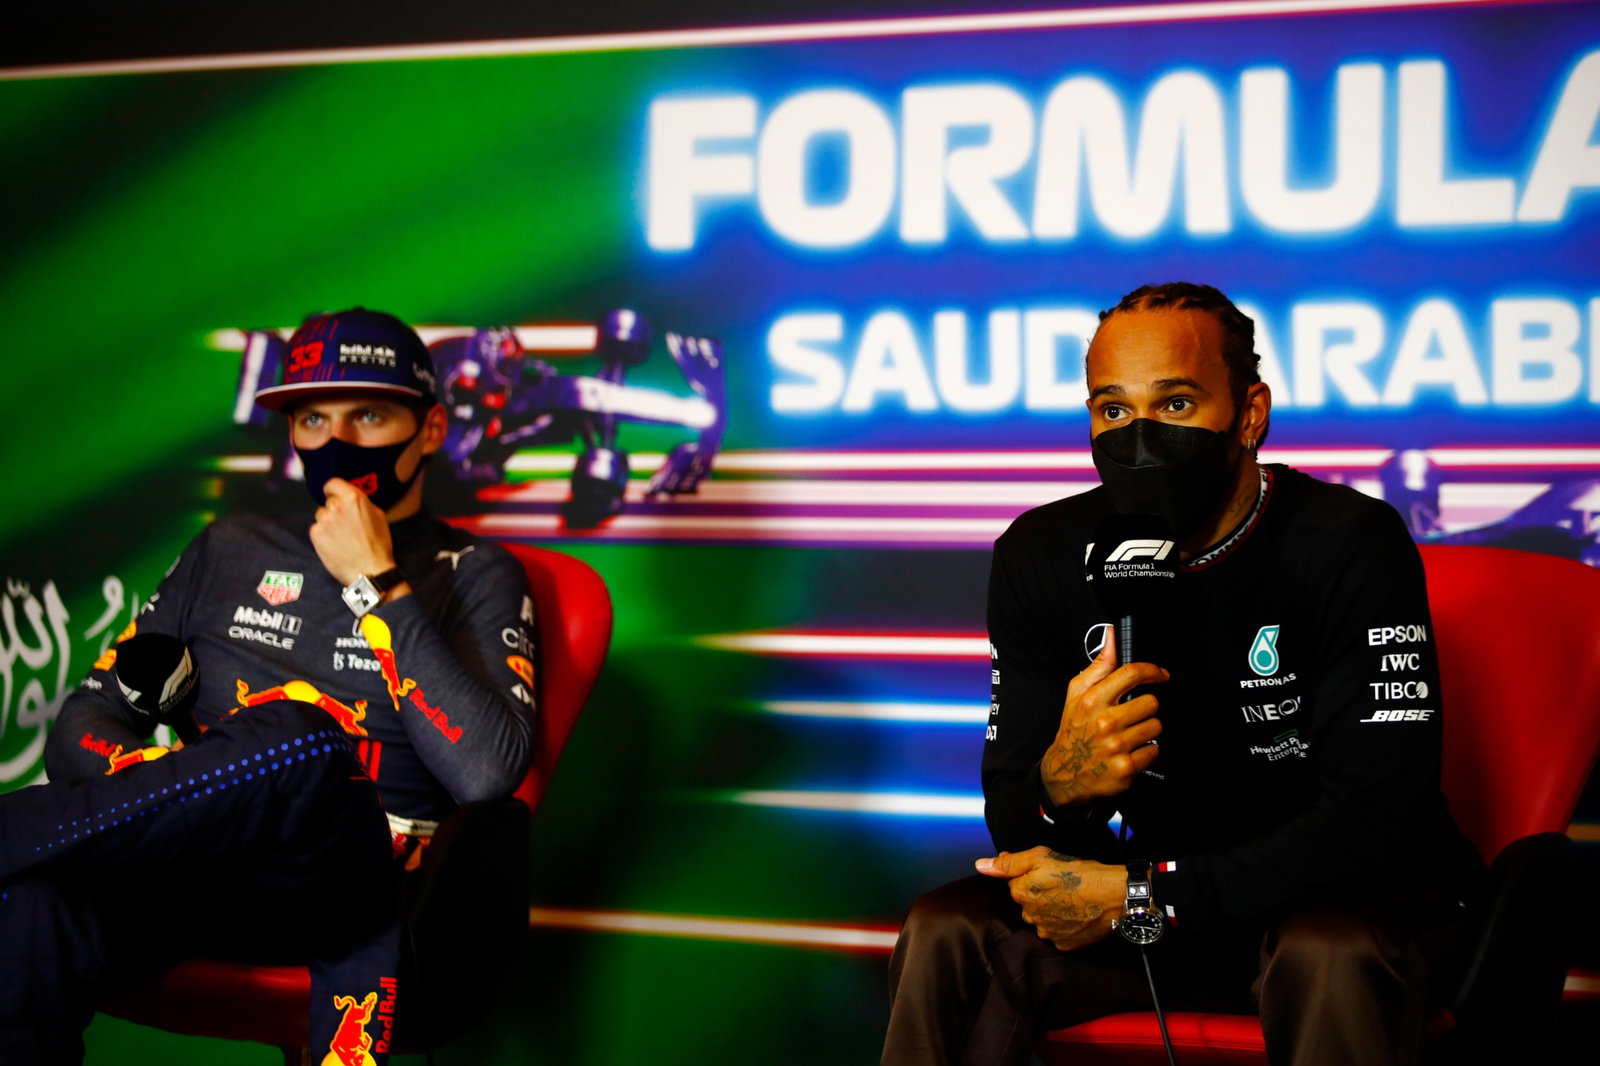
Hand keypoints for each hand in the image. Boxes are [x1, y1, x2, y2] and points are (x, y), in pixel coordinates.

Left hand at [309, 478, 399, 587]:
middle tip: (345, 524)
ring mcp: (324, 520)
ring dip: (328, 522)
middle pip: (328, 501)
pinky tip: (335, 545)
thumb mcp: (379, 516)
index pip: (333, 483)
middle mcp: (337, 505)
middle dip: (335, 509)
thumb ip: (362, 503)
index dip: (333, 490)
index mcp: (354, 498)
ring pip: (321, 515)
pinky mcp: (316, 534)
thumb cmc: (378, 545)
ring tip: (342, 537)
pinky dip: (323, 535)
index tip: (334, 495)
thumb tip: (352, 499)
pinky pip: (317, 529)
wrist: (370, 570)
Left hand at [976, 846, 1124, 950]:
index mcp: (1021, 893)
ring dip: (1050, 912)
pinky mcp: (1064, 945)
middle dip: (1039, 896)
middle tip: (1061, 886)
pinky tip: (1075, 916)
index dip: (1030, 877)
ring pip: (1041, 920)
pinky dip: (1063, 926)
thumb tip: (980, 865)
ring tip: (1070, 901)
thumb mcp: (1042, 856)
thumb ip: (1009, 862)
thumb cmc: (1079, 873)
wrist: (1113, 895)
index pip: (1015, 885)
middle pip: (1027, 904)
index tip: (1048, 874)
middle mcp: (1030, 916)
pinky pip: (1057, 935)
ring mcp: (1047, 933)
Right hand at [1039, 629, 1167, 806]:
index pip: (1131, 674)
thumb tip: (1112, 635)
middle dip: (1146, 708)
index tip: (1160, 675)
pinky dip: (1146, 752)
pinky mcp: (1125, 768)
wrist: (1065, 771)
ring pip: (1156, 727)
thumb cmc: (1074, 729)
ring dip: (1147, 730)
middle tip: (1133, 715)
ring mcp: (1115, 746)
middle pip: (1151, 703)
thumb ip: (1100, 664)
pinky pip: (1154, 751)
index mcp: (1092, 700)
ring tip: (1130, 734)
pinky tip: (1130, 751)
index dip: (1152, 671)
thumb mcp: (1078, 693)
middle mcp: (1104, 722)